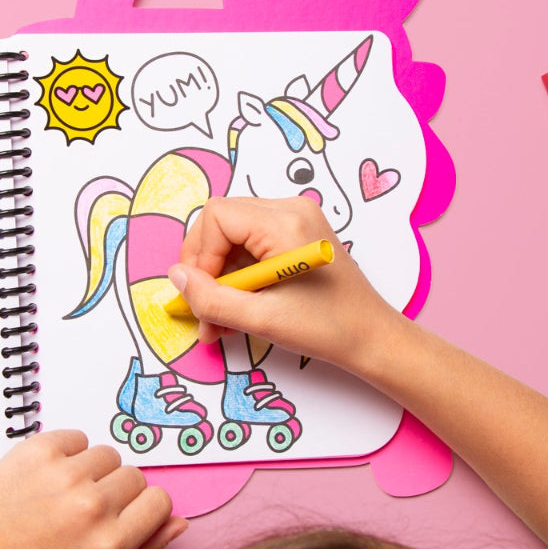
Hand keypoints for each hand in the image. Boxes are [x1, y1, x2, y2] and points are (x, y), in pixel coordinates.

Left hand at [0, 430, 186, 548]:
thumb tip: (178, 522)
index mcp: (111, 545)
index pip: (160, 502)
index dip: (142, 508)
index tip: (120, 514)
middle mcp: (93, 509)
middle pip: (135, 476)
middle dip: (114, 490)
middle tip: (81, 510)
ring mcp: (66, 475)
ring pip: (108, 454)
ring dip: (91, 469)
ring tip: (61, 493)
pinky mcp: (41, 449)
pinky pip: (77, 437)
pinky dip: (66, 452)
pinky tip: (45, 476)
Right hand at [170, 196, 402, 372]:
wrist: (373, 338)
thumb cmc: (328, 328)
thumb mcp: (261, 319)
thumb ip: (212, 299)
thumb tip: (175, 277)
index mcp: (286, 223)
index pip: (217, 217)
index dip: (200, 256)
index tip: (202, 295)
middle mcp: (291, 210)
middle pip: (221, 220)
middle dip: (205, 266)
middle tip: (203, 307)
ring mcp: (296, 219)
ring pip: (232, 234)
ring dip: (219, 275)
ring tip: (219, 318)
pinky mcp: (296, 234)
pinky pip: (250, 243)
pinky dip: (237, 274)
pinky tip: (238, 307)